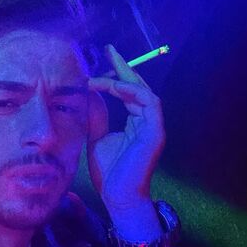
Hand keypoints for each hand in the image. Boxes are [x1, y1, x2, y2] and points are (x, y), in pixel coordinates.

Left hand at [87, 44, 165, 213]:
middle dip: (124, 67)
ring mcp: (153, 126)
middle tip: (109, 50)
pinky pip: (150, 103)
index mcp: (135, 122)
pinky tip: (115, 88)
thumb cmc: (109, 172)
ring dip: (124, 80)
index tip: (101, 61)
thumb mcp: (96, 138)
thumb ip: (96, 117)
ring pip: (145, 91)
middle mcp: (146, 121)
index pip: (128, 92)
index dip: (116, 75)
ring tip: (102, 77)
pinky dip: (134, 92)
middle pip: (138, 86)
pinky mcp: (156, 132)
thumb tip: (90, 95)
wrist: (118, 196)